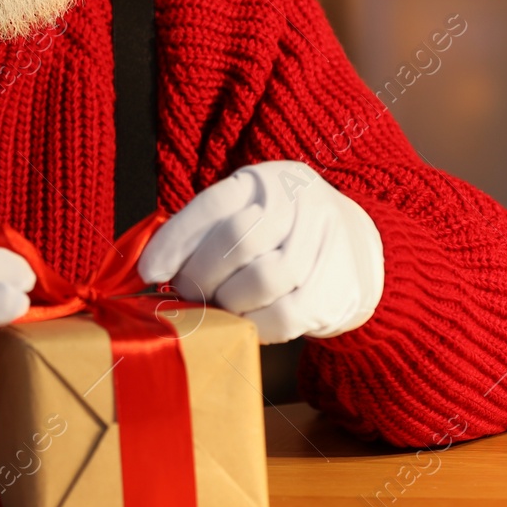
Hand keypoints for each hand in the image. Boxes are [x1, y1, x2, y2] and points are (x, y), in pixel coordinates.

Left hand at [136, 161, 382, 343]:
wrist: (356, 248)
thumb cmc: (280, 234)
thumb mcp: (247, 212)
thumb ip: (206, 232)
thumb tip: (154, 271)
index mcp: (267, 180)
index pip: (214, 205)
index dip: (175, 241)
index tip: (149, 272)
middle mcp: (299, 203)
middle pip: (236, 241)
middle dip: (199, 276)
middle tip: (187, 293)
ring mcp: (323, 244)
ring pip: (261, 280)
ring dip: (227, 302)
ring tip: (219, 306)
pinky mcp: (336, 288)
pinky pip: (284, 315)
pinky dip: (255, 325)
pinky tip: (245, 322)